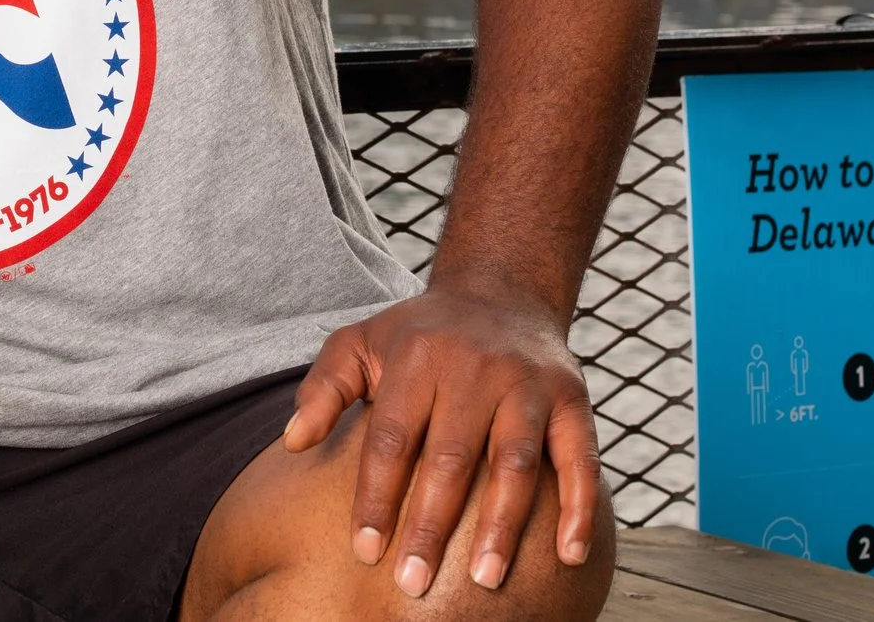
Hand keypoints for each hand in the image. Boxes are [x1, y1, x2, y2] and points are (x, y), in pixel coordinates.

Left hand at [283, 281, 601, 597]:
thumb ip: (323, 389)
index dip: (376, 497)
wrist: (502, 290)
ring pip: (516, 464)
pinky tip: (568, 556)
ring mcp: (528, 383)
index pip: (391, 438)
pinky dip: (580, 508)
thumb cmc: (420, 334)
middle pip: (451, 458)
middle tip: (413, 583)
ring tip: (485, 580)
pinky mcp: (572, 398)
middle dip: (430, 526)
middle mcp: (475, 367)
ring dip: (502, 526)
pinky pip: (581, 458)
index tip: (364, 551)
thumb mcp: (360, 342)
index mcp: (418, 358)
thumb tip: (292, 442)